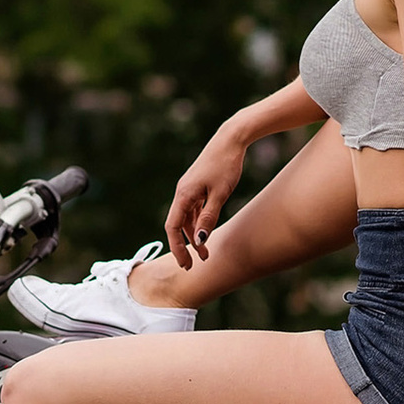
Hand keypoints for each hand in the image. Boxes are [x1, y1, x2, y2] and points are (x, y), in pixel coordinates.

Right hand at [164, 132, 245, 265]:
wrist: (231, 139)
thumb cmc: (226, 165)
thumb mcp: (220, 195)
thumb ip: (208, 218)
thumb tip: (199, 239)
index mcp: (184, 195)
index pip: (172, 227)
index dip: (177, 248)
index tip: (185, 263)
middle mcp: (182, 192)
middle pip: (178, 225)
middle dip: (185, 246)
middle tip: (195, 264)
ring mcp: (189, 189)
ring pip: (186, 218)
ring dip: (194, 235)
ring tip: (205, 252)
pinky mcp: (197, 185)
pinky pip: (193, 209)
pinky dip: (197, 223)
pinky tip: (204, 232)